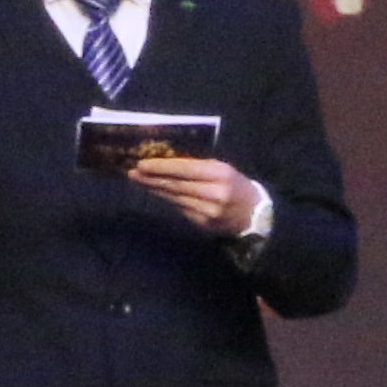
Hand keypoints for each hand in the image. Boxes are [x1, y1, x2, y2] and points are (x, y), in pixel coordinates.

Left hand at [127, 155, 253, 235]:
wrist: (254, 214)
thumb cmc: (234, 184)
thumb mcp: (222, 168)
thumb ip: (197, 165)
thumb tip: (165, 161)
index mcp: (220, 174)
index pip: (185, 169)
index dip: (162, 167)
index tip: (142, 164)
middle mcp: (215, 193)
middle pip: (176, 185)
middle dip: (152, 179)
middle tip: (133, 173)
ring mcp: (209, 211)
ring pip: (175, 198)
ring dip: (155, 189)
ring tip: (139, 181)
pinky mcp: (204, 224)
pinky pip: (181, 209)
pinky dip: (168, 199)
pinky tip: (157, 192)